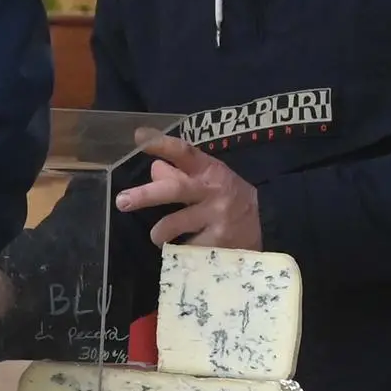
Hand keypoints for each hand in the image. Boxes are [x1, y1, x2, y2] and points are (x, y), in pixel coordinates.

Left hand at [115, 134, 261, 249]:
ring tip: (156, 237)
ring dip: (160, 232)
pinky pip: (189, 248)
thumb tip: (153, 168)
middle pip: (176, 189)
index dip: (161, 144)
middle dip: (146, 195)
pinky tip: (185, 252)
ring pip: (176, 224)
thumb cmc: (228, 197)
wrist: (269, 222)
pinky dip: (181, 251)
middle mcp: (212, 190)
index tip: (139, 137)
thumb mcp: (207, 179)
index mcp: (208, 170)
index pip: (184, 151)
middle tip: (121, 201)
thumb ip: (180, 174)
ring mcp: (217, 217)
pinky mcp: (220, 242)